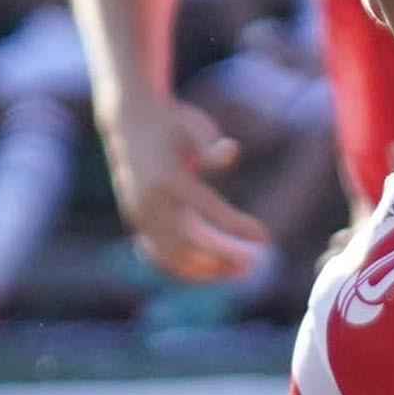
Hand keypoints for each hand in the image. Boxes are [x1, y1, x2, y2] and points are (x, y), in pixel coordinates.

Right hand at [101, 96, 269, 284]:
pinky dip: (182, 269)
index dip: (238, 227)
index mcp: (169, 178)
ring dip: (204, 269)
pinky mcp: (137, 221)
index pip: (209, 211)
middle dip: (221, 257)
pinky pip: (157, 255)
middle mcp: (151, 201)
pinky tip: (210, 272)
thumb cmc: (172, 123)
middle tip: (254, 265)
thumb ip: (210, 142)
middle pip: (189, 242)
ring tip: (236, 272)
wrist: (129, 122)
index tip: (264, 238)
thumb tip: (231, 152)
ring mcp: (140, 214)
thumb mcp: (193, 124)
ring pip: (172, 256)